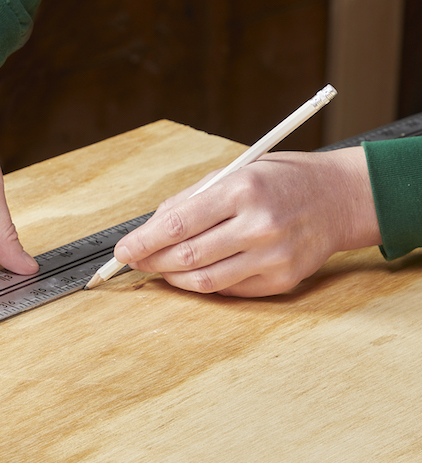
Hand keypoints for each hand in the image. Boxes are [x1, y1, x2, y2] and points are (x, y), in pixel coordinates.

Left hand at [113, 147, 380, 295]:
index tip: (122, 251)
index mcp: (242, 190)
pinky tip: (195, 273)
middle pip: (186, 256)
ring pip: (203, 281)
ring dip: (173, 278)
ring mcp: (273, 256)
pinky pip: (229, 290)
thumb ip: (190, 200)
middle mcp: (259, 225)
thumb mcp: (235, 172)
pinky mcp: (283, 279)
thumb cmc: (281, 181)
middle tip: (136, 260)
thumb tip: (149, 229)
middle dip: (152, 262)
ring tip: (161, 269)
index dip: (142, 242)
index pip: (176, 226)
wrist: (340, 198)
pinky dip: (205, 284)